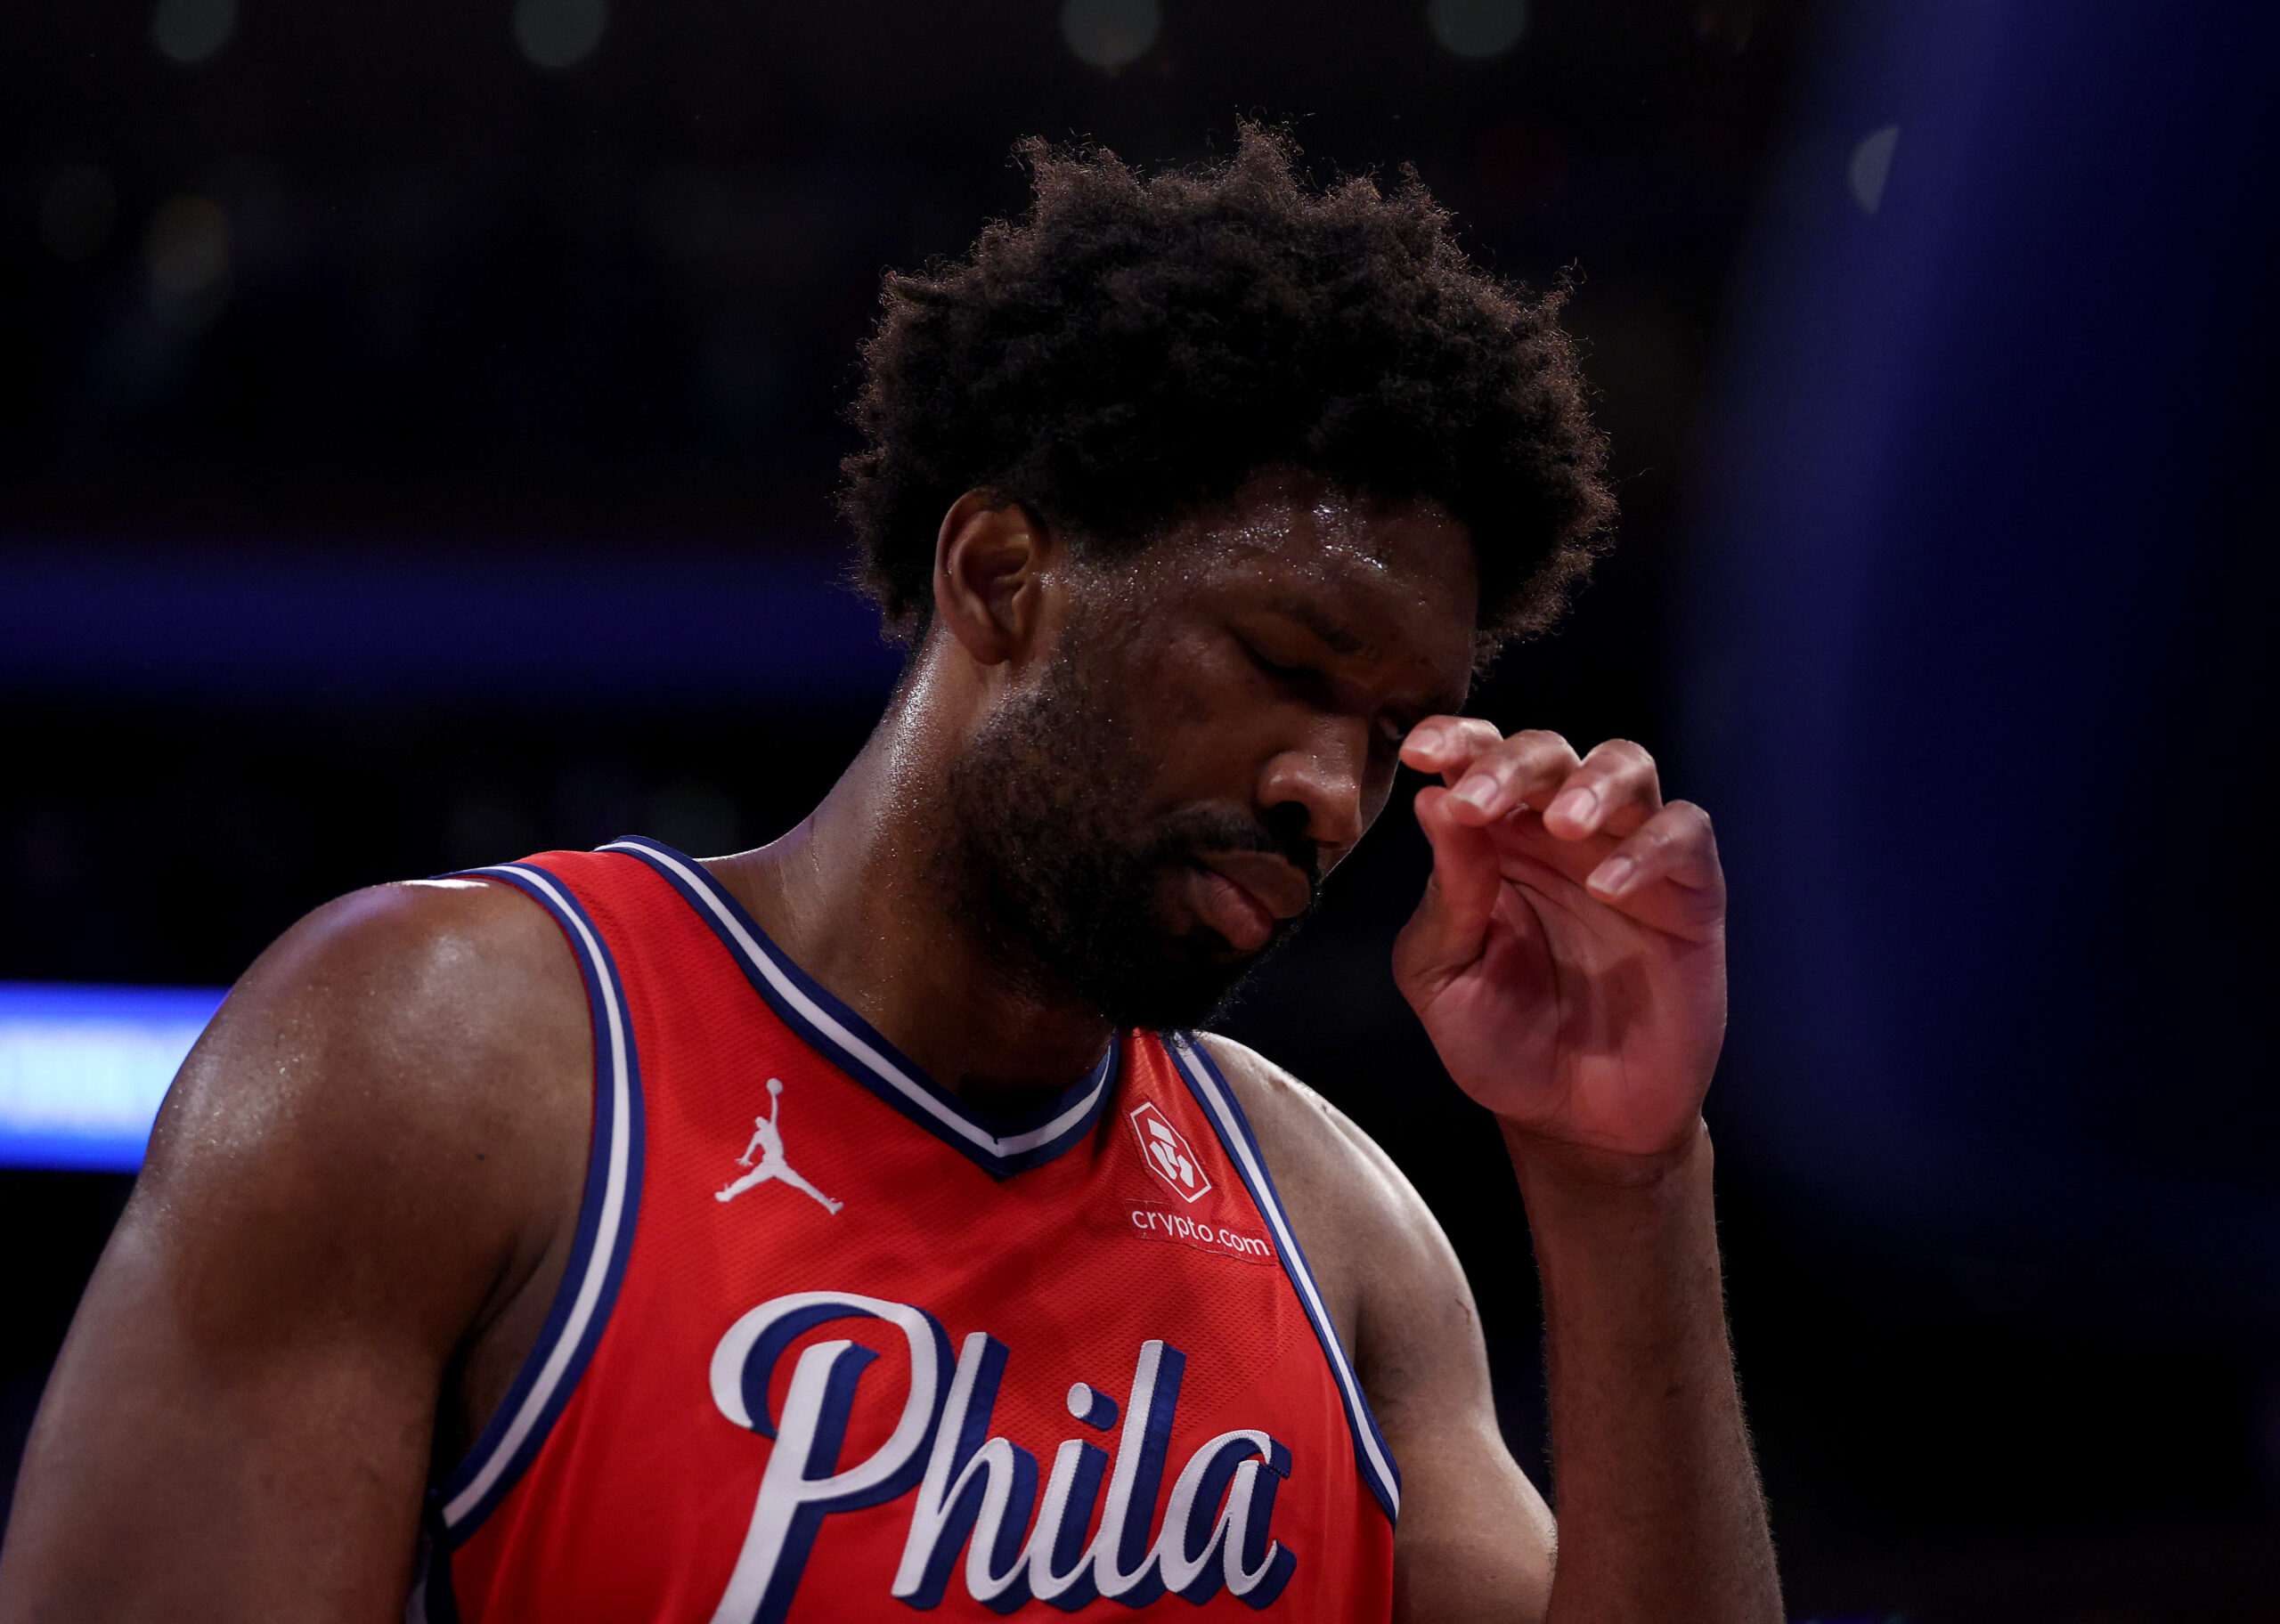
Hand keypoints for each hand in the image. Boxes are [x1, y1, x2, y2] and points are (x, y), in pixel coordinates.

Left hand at [1392, 722, 1725, 1170]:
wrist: (1576, 1122)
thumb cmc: (1502, 1043)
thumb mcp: (1445, 976)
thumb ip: (1447, 895)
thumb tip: (1432, 803)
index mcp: (1492, 841)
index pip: (1476, 760)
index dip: (1455, 740)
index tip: (1421, 751)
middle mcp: (1559, 835)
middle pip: (1548, 751)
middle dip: (1511, 764)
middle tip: (1478, 800)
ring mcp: (1628, 856)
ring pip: (1626, 766)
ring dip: (1591, 782)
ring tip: (1562, 824)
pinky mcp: (1687, 893)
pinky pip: (1683, 835)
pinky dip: (1648, 847)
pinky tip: (1607, 885)